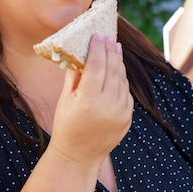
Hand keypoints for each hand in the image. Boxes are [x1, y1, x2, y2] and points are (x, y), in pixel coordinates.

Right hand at [49, 34, 132, 168]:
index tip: (97, 35)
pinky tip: (118, 70)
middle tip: (108, 37)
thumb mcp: (65, 99)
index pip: (96, 66)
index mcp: (87, 100)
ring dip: (118, 63)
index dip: (97, 48)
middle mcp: (107, 106)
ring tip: (114, 49)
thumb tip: (79, 52)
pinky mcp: (127, 119)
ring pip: (122, 80)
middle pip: (112, 70)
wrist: (78, 156)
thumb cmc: (66, 125)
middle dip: (110, 51)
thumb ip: (74, 75)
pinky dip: (122, 80)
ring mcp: (120, 113)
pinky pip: (126, 93)